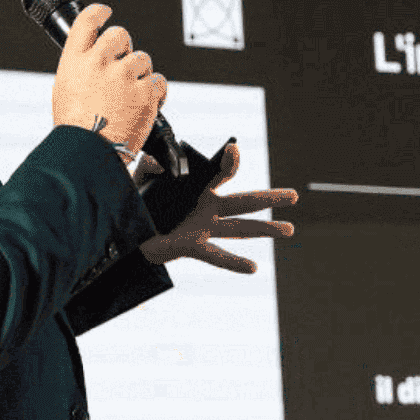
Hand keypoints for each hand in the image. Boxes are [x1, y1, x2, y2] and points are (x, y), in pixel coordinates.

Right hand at [51, 4, 165, 158]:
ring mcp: (124, 76)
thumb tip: (91, 60)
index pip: (88, 20)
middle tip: (121, 64)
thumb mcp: (64, 90)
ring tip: (129, 94)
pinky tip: (144, 101)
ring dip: (139, 72)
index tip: (106, 12)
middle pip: (120, 34)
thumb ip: (80, 68)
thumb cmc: (76, 128)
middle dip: (124, 46)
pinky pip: (159, 80)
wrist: (91, 153)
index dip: (100, 12)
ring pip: (142, 58)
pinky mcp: (145, 92)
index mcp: (75, 60)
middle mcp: (100, 62)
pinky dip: (155, 90)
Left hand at [138, 142, 297, 273]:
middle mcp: (206, 207)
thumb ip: (150, 166)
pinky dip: (234, 262)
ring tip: (288, 229)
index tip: (232, 151)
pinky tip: (254, 268)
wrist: (126, 231)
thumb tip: (156, 159)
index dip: (230, 162)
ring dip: (265, 229)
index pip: (221, 172)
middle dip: (269, 198)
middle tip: (293, 196)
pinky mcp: (192, 245)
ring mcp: (203, 227)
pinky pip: (216, 255)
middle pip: (244, 201)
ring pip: (240, 228)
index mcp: (198, 188)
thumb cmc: (137, 203)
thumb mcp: (141, 178)